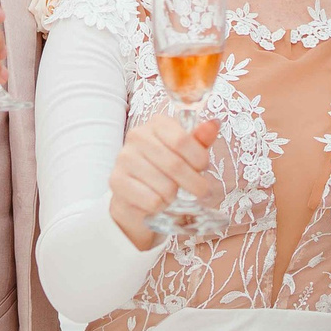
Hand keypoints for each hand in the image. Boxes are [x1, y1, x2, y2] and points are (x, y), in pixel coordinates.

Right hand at [106, 113, 218, 249]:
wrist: (135, 194)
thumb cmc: (165, 170)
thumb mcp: (186, 153)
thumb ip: (199, 140)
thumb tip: (214, 124)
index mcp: (156, 124)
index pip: (183, 140)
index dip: (199, 159)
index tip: (203, 168)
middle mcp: (136, 137)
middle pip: (175, 165)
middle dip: (195, 183)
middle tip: (201, 191)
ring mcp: (124, 159)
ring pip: (165, 186)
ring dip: (175, 197)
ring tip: (173, 195)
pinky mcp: (117, 182)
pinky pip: (152, 201)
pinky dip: (161, 206)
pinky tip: (158, 202)